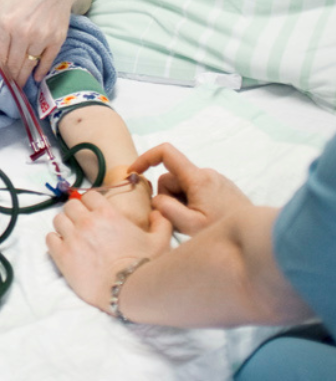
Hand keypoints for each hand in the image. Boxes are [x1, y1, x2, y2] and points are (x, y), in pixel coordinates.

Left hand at [0, 0, 80, 84]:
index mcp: (4, 22)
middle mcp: (22, 33)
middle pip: (11, 65)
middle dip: (6, 76)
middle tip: (1, 86)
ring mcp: (41, 37)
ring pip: (28, 66)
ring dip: (21, 77)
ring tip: (15, 86)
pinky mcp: (56, 38)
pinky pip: (46, 62)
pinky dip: (40, 72)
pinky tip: (35, 78)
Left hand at [48, 189, 173, 311]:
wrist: (130, 292)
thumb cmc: (145, 266)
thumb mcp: (160, 241)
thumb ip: (160, 222)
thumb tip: (158, 210)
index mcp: (107, 213)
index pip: (88, 195)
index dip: (91, 203)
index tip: (94, 213)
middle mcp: (86, 221)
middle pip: (70, 205)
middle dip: (76, 213)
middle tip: (83, 226)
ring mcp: (72, 238)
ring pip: (58, 220)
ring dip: (64, 226)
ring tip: (73, 237)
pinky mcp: (62, 256)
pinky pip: (49, 238)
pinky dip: (55, 241)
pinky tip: (65, 249)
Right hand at [130, 143, 251, 235]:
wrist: (260, 241)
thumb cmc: (225, 232)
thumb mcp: (190, 226)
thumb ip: (166, 209)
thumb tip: (157, 199)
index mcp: (198, 178)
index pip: (166, 153)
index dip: (145, 158)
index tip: (134, 173)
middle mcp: (207, 174)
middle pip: (172, 178)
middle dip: (169, 197)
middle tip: (181, 221)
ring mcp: (216, 181)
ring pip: (183, 187)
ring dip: (181, 203)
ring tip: (196, 224)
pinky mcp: (223, 189)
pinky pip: (196, 192)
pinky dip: (192, 204)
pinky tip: (204, 221)